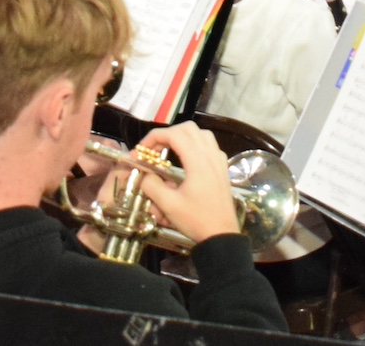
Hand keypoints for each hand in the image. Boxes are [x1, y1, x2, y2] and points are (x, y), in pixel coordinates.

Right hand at [129, 123, 239, 243]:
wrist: (221, 235)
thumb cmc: (196, 220)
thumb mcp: (169, 205)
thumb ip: (152, 186)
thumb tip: (144, 175)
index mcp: (197, 161)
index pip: (174, 134)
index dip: (154, 137)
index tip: (142, 150)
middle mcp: (210, 155)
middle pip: (188, 128)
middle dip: (167, 134)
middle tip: (154, 151)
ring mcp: (219, 160)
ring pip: (201, 134)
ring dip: (182, 137)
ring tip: (169, 151)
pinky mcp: (222, 168)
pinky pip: (210, 145)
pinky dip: (195, 144)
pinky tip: (187, 160)